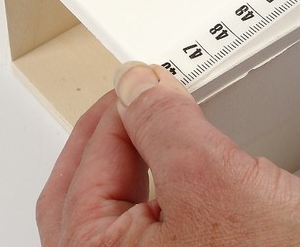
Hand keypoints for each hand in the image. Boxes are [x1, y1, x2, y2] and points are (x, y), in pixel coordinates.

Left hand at [37, 63, 299, 245]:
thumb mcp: (214, 180)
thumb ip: (164, 125)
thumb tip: (134, 86)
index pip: (91, 162)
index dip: (119, 108)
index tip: (138, 80)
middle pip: (85, 186)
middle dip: (109, 132)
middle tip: (131, 97)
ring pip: (111, 203)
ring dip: (126, 155)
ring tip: (145, 123)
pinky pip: (141, 220)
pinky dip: (149, 182)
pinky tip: (165, 165)